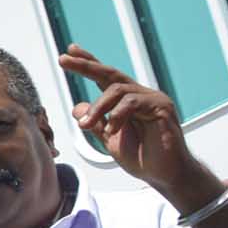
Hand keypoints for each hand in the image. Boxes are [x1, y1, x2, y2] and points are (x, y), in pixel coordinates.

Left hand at [59, 45, 204, 199]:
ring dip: (97, 107)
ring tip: (86, 124)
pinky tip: (113, 129)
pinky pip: (133, 102)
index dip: (88, 63)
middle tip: (64, 60)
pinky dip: (118, 115)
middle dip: (85, 66)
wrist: (164, 175)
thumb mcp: (110, 139)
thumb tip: (76, 107)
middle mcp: (139, 95)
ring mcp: (152, 99)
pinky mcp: (162, 107)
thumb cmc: (142, 158)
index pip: (105, 77)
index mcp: (126, 101)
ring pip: (117, 89)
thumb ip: (96, 123)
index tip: (69, 51)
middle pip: (109, 74)